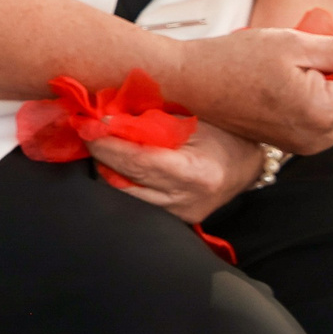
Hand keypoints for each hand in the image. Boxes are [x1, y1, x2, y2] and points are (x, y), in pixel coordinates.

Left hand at [89, 120, 259, 221]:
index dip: (109, 144)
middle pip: (128, 177)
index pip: (139, 162)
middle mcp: (186, 200)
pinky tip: (115, 159)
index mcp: (196, 173)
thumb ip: (150, 121)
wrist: (248, 164)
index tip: (88, 126)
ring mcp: (181, 213)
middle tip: (84, 130)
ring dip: (107, 165)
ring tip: (98, 141)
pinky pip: (138, 196)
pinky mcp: (176, 218)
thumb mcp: (190, 121)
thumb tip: (107, 116)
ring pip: (127, 190)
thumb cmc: (223, 135)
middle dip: (101, 152)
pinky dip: (122, 177)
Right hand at [162, 25, 332, 153]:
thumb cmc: (232, 59)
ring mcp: (305, 145)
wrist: (189, 82)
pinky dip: (331, 108)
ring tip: (319, 70)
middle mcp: (318, 137)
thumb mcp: (291, 43)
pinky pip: (331, 129)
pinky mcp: (293, 145)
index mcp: (321, 111)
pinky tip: (305, 84)